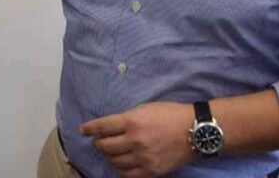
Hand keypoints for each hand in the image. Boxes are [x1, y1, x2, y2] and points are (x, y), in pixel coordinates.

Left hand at [79, 102, 193, 177]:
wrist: (195, 132)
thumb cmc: (170, 115)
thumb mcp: (145, 108)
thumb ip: (127, 118)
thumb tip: (111, 126)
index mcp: (132, 121)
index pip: (102, 126)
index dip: (90, 129)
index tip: (83, 130)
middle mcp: (135, 140)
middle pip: (105, 146)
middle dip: (98, 143)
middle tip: (98, 141)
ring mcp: (143, 157)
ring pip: (114, 161)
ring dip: (108, 156)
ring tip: (110, 152)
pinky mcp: (151, 170)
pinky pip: (128, 174)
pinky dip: (121, 169)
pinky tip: (121, 164)